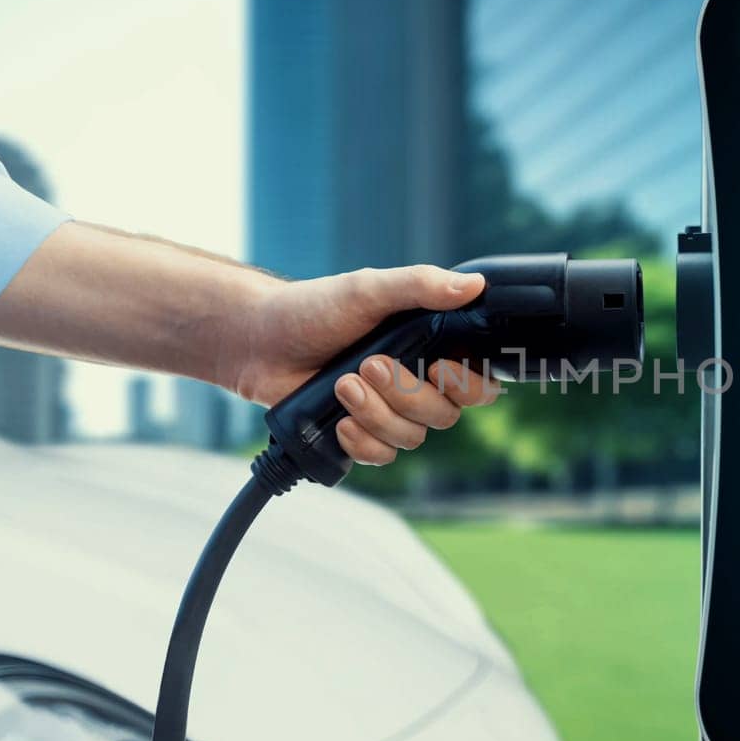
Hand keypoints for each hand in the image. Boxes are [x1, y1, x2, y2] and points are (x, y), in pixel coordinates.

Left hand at [223, 265, 501, 464]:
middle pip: (444, 414)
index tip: (438, 368)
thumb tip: (474, 284)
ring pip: (411, 437)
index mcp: (429, 346)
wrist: (259, 341)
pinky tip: (339, 421)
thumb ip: (421, 286)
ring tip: (342, 384)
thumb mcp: (368, 289)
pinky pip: (382, 455)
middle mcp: (416, 382)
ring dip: (376, 414)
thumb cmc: (315, 309)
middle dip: (406, 394)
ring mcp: (389, 411)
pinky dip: (362, 441)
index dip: (467, 385)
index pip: (479, 381)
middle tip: (368, 365)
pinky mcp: (361, 434)